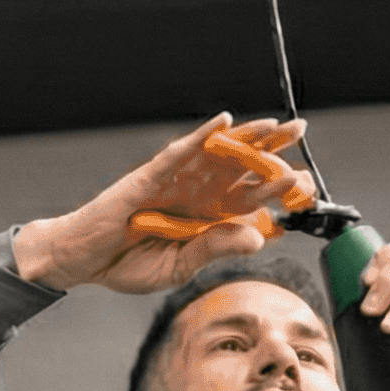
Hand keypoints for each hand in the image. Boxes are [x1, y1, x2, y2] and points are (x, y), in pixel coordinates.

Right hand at [12, 114, 310, 295]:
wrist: (83, 260)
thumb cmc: (126, 263)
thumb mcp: (179, 267)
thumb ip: (215, 250)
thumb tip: (258, 237)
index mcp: (206, 218)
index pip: (250, 201)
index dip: (277, 192)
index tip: (306, 188)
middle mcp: (195, 194)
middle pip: (240, 167)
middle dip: (271, 149)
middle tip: (300, 132)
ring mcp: (175, 182)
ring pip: (217, 154)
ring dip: (246, 137)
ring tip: (275, 123)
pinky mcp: (150, 176)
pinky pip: (180, 152)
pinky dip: (202, 136)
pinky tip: (224, 124)